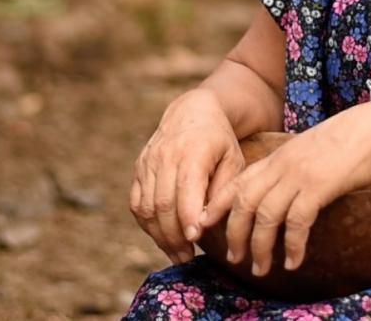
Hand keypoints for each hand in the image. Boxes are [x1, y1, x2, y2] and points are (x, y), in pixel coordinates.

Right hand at [130, 88, 246, 264]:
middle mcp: (166, 156)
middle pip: (163, 204)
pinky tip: (162, 238)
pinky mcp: (139, 169)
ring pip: (147, 208)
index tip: (196, 240)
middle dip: (174, 237)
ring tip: (177, 255)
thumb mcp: (233, 160)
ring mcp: (148, 162)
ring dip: (160, 236)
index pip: (186, 190)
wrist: (192, 112)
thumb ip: (222, 190)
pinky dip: (147, 225)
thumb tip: (207, 223)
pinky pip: (137, 203)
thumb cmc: (220, 142)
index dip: (188, 218)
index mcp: (193, 151)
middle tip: (187, 258)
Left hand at [198, 102, 370, 276]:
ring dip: (260, 247)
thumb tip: (282, 194)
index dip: (217, 205)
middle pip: (244, 202)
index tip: (205, 225)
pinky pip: (297, 222)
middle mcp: (281, 166)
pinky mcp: (318, 187)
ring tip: (261, 269)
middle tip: (235, 258)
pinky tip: (293, 262)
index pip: (237, 182)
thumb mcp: (309, 152)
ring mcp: (298, 175)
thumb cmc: (346, 143)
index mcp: (277, 158)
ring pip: (265, 216)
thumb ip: (291, 169)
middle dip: (234, 233)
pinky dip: (292, 245)